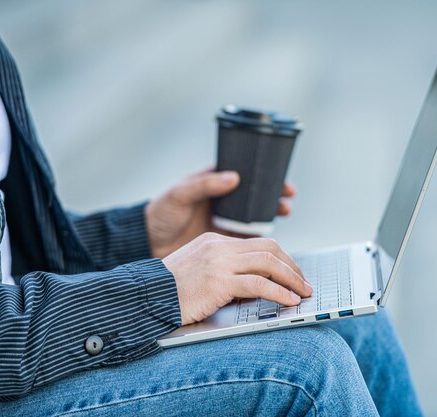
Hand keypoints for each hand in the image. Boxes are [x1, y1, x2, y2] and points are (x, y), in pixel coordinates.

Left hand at [145, 169, 295, 257]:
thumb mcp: (180, 195)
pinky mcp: (224, 241)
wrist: (148, 242)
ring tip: (285, 212)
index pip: (247, 176)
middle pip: (257, 195)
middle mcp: (224, 201)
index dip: (267, 177)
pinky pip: (247, 239)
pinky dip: (260, 238)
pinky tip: (271, 236)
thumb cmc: (160, 213)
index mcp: (214, 184)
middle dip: (275, 195)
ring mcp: (226, 220)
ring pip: (256, 215)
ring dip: (272, 214)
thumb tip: (234, 177)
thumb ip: (204, 185)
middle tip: (288, 197)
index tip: (282, 182)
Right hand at [163, 232, 311, 324]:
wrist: (143, 297)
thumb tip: (255, 286)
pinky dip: (279, 292)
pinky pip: (259, 284)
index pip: (258, 244)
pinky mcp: (219, 281)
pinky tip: (288, 301)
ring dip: (291, 279)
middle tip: (304, 283)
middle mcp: (219, 246)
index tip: (292, 273)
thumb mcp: (199, 272)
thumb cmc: (169, 291)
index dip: (281, 258)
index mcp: (215, 241)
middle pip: (269, 249)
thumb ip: (224, 271)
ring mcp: (219, 262)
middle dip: (292, 267)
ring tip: (304, 293)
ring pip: (269, 263)